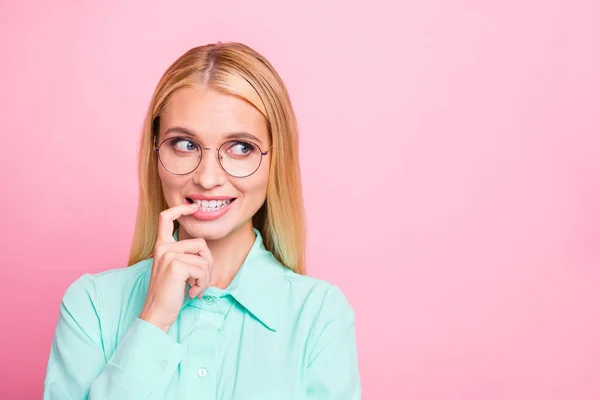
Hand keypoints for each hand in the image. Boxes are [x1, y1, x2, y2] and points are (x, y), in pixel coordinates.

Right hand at [139, 203, 213, 331]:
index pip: (166, 217)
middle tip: (199, 282)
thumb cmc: (169, 294)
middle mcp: (163, 247)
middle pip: (201, 244)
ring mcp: (169, 255)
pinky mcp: (176, 265)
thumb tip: (205, 252)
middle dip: (207, 264)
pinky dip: (203, 284)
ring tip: (194, 288)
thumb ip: (185, 256)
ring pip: (205, 259)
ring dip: (205, 278)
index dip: (181, 210)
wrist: (157, 313)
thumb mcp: (175, 270)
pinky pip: (203, 270)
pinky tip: (191, 293)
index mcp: (161, 246)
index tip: (193, 208)